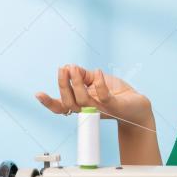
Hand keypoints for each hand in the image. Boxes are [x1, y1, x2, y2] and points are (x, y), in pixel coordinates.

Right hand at [35, 64, 152, 123]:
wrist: (138, 106)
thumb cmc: (117, 94)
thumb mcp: (97, 80)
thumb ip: (84, 75)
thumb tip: (70, 68)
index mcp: (82, 104)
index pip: (62, 106)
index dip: (49, 102)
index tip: (37, 93)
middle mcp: (89, 109)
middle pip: (69, 103)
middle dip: (63, 86)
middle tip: (63, 69)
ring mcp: (102, 109)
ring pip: (83, 101)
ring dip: (77, 83)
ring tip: (74, 68)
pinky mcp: (115, 106)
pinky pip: (105, 97)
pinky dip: (100, 84)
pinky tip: (98, 72)